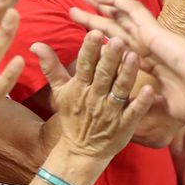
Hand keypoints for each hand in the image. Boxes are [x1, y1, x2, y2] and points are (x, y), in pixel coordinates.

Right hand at [31, 33, 154, 159]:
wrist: (79, 152)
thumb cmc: (72, 117)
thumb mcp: (59, 92)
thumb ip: (51, 67)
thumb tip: (36, 43)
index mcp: (80, 88)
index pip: (85, 65)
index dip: (90, 50)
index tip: (95, 32)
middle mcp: (95, 98)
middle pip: (103, 75)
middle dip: (110, 58)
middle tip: (118, 40)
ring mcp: (111, 112)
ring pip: (120, 90)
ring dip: (127, 74)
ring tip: (134, 56)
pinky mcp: (125, 126)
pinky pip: (134, 112)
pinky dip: (141, 102)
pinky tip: (149, 89)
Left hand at [69, 0, 184, 124]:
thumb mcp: (169, 106)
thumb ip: (152, 105)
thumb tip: (139, 110)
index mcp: (154, 65)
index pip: (125, 51)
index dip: (107, 46)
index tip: (92, 42)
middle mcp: (150, 48)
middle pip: (117, 30)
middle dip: (96, 20)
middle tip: (76, 10)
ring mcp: (152, 37)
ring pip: (120, 16)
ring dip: (100, 5)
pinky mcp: (154, 30)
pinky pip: (131, 10)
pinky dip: (114, 1)